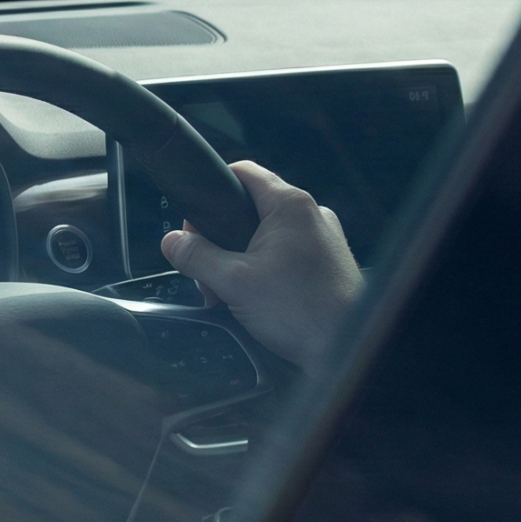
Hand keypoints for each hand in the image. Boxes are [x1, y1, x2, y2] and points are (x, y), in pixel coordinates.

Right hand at [161, 161, 362, 366]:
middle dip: (221, 241)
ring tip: (230, 295)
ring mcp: (323, 239)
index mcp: (290, 206)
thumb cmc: (303, 312)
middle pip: (250, 210)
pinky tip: (253, 301)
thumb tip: (172, 242)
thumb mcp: (233, 282)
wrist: (348, 349)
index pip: (243, 172)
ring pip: (266, 237)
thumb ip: (196, 256)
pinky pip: (285, 256)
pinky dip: (263, 272)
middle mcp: (311, 215)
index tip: (194, 222)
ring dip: (239, 261)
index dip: (212, 190)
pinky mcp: (327, 263)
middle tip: (208, 273)